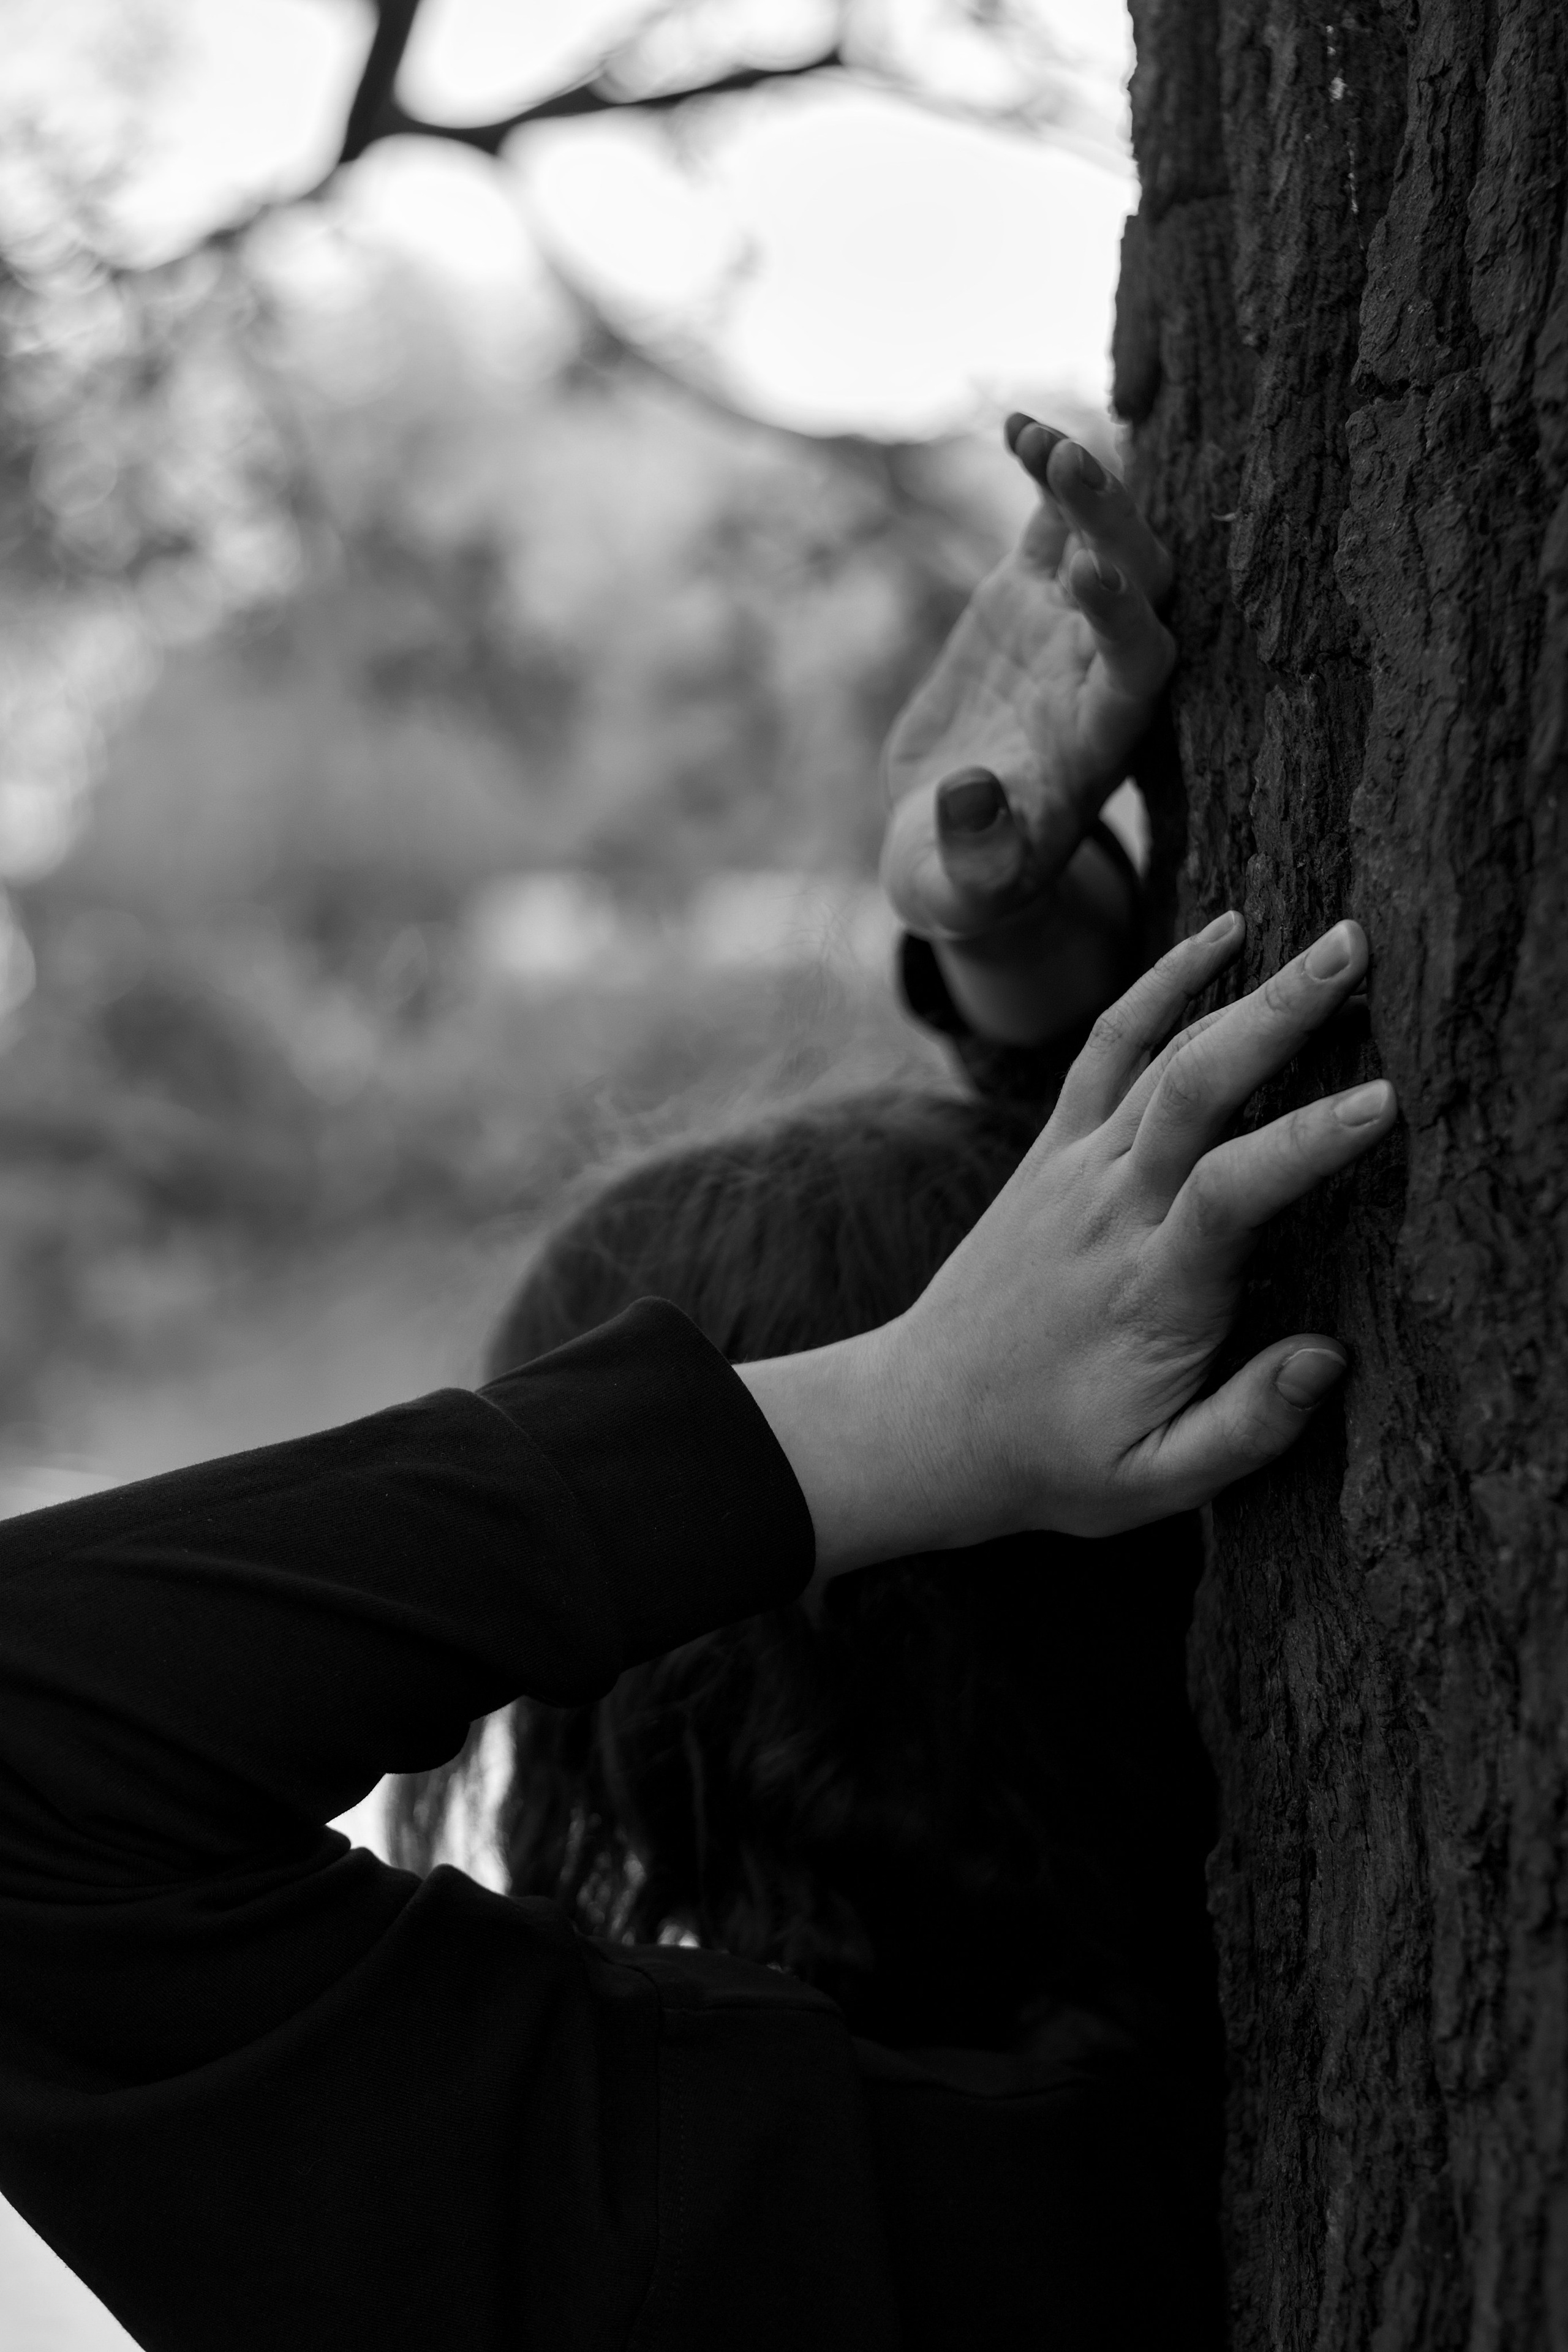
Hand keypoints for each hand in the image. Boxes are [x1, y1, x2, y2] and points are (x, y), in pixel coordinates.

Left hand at [740, 916, 1395, 1569]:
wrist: (925, 1422)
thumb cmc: (1054, 1459)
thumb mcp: (1151, 1484)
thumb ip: (1245, 1426)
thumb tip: (1330, 1358)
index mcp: (1149, 1296)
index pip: (1231, 1195)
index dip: (1303, 1142)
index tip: (1381, 1100)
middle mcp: (1109, 1215)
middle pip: (1194, 1092)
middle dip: (1278, 1017)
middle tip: (1358, 954)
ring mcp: (1074, 1172)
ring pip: (1162, 1059)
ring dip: (1244, 991)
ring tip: (1331, 939)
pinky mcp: (1052, 1151)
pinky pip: (1106, 1048)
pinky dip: (1159, 985)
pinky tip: (1220, 935)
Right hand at [881, 417, 1174, 947]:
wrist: (946, 846)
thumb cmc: (962, 884)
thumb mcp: (960, 888)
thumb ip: (977, 852)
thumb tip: (973, 793)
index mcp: (1100, 744)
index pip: (1141, 669)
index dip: (1124, 619)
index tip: (1087, 575)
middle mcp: (1101, 675)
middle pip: (1143, 585)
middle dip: (1115, 528)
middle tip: (1069, 471)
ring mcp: (1068, 628)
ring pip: (1105, 537)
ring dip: (1086, 486)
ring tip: (1037, 439)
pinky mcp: (1027, 598)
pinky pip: (1051, 521)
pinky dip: (1041, 472)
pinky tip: (1012, 426)